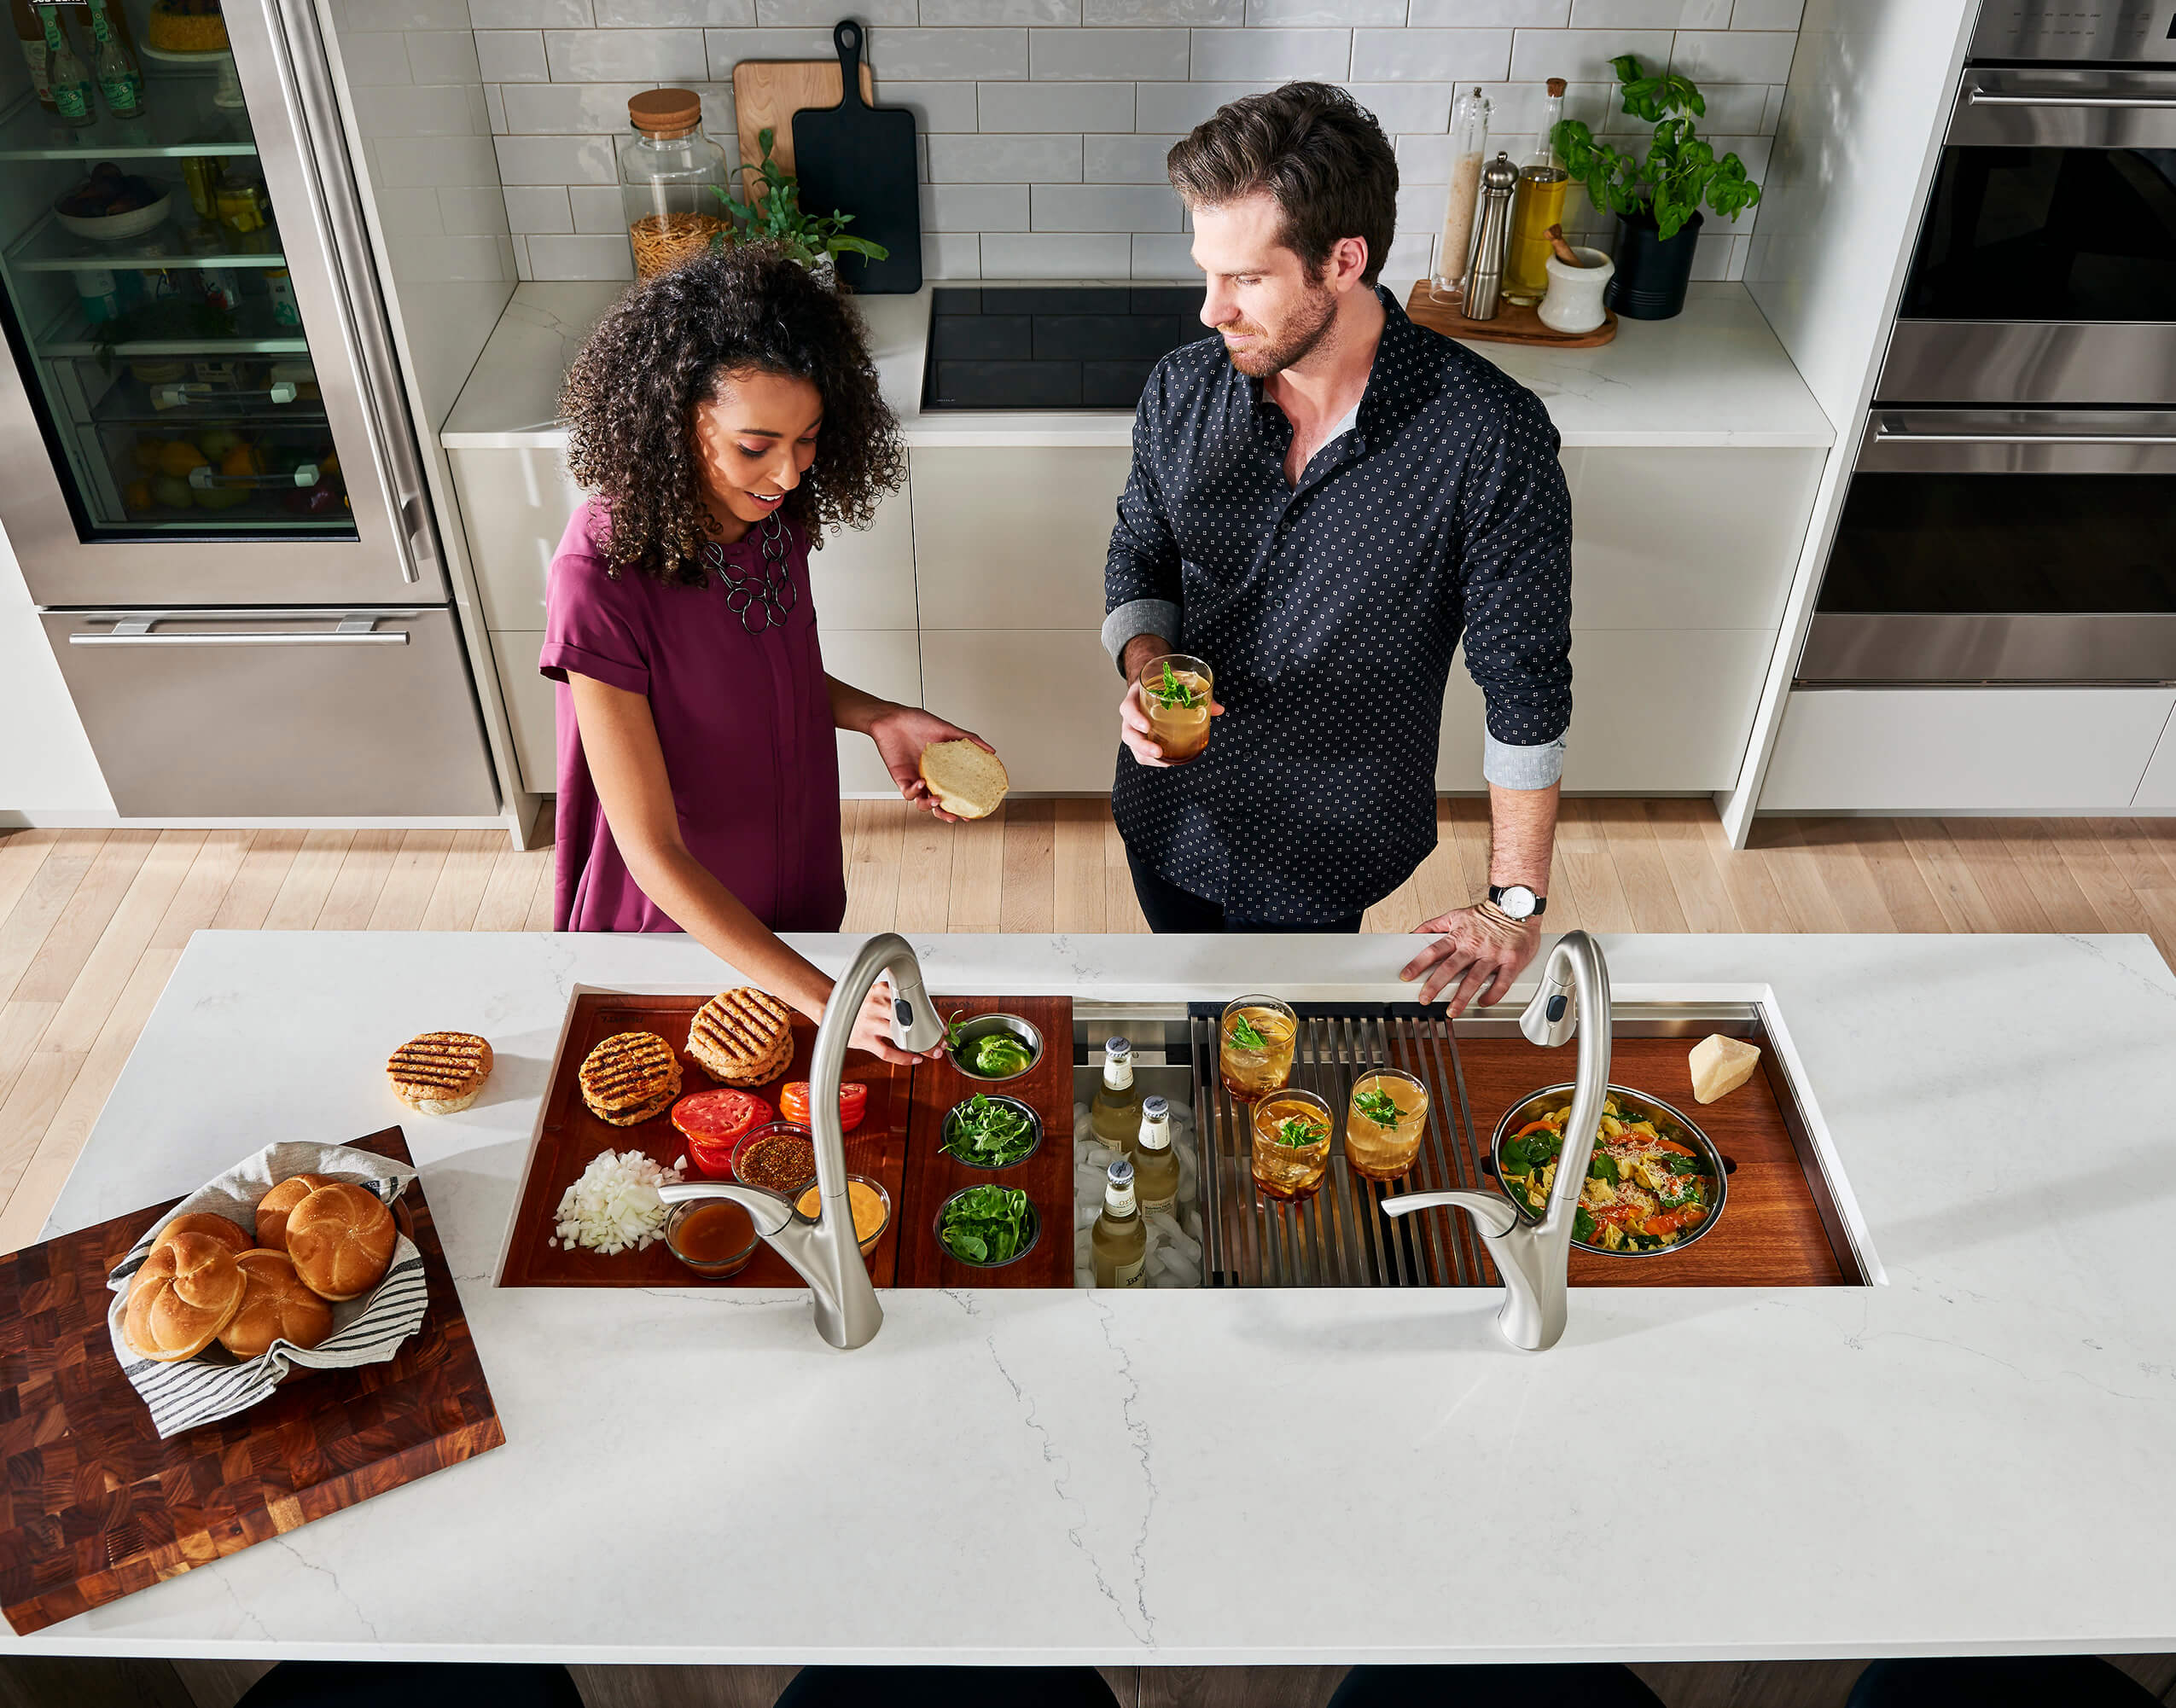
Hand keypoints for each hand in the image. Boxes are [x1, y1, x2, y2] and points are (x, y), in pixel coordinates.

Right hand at [842, 980, 942, 1066]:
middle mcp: (876, 1005)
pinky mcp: (864, 1039)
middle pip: (911, 1021)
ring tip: (932, 1052)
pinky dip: (904, 1058)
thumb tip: (927, 1013)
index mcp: (883, 990)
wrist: (834, 1009)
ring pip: (902, 1037)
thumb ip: (898, 998)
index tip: (941, 1026)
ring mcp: (870, 1022)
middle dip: (929, 1034)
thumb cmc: (861, 1003)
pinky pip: (887, 1052)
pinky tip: (915, 1059)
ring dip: (921, 1047)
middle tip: (941, 1042)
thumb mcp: (879, 993)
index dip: (931, 1017)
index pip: (913, 1004)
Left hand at [864, 704, 995, 822]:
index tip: (971, 812)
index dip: (961, 804)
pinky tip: (921, 783)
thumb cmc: (914, 722)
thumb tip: (990, 750)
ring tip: (937, 800)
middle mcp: (928, 777)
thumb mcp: (947, 729)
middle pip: (938, 804)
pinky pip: (908, 793)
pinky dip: (915, 791)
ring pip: (922, 803)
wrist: (891, 718)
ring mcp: (915, 779)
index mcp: (940, 769)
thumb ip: (970, 740)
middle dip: (946, 814)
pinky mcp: (901, 779)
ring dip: (930, 806)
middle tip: (955, 817)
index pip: (953, 792)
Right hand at [1119, 676, 1224, 768]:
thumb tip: (1218, 709)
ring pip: (1134, 746)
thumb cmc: (1160, 685)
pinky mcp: (1141, 739)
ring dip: (1147, 756)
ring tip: (1165, 761)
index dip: (1134, 718)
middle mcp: (1131, 715)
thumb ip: (1195, 693)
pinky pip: (1142, 753)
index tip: (1147, 727)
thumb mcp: (1172, 682)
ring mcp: (1135, 729)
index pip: (1127, 708)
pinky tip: (1168, 762)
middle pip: (1128, 733)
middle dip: (1141, 745)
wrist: (1151, 685)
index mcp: (1135, 697)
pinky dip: (1154, 760)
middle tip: (1157, 751)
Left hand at [1400, 904, 1542, 1014]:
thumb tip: (1412, 934)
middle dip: (1435, 985)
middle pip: (1450, 967)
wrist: (1518, 905)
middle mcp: (1474, 946)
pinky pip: (1502, 981)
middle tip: (1425, 998)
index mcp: (1459, 936)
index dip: (1418, 964)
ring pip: (1475, 978)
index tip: (1406, 976)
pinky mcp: (1512, 961)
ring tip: (1452, 1010)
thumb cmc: (1488, 914)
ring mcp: (1493, 954)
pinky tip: (1484, 1002)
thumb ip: (1433, 926)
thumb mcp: (1456, 915)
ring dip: (1462, 996)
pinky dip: (1493, 994)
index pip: (1434, 951)